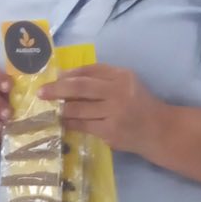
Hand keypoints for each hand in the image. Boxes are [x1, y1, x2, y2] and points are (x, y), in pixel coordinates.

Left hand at [41, 65, 165, 155]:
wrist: (159, 130)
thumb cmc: (139, 105)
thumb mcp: (125, 84)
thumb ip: (100, 77)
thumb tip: (65, 76)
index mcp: (121, 76)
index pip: (90, 71)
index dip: (69, 74)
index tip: (54, 78)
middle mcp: (118, 91)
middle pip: (80, 86)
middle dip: (57, 89)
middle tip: (41, 93)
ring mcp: (114, 112)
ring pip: (79, 108)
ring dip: (62, 108)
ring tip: (52, 108)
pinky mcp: (110, 131)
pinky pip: (83, 125)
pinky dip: (70, 122)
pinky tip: (63, 121)